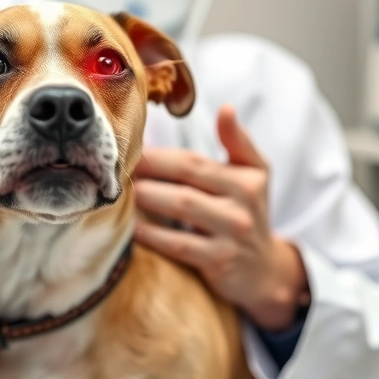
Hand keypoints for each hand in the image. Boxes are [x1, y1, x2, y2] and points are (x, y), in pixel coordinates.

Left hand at [132, 104, 309, 331]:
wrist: (264, 270)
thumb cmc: (248, 212)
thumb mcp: (255, 175)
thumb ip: (238, 142)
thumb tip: (226, 108)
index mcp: (248, 178)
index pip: (193, 161)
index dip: (157, 156)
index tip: (127, 151)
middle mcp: (243, 203)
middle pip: (185, 179)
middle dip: (146, 172)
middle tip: (113, 171)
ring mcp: (232, 234)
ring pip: (181, 206)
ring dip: (145, 198)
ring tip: (118, 193)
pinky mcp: (220, 261)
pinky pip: (178, 244)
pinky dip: (152, 234)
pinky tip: (131, 227)